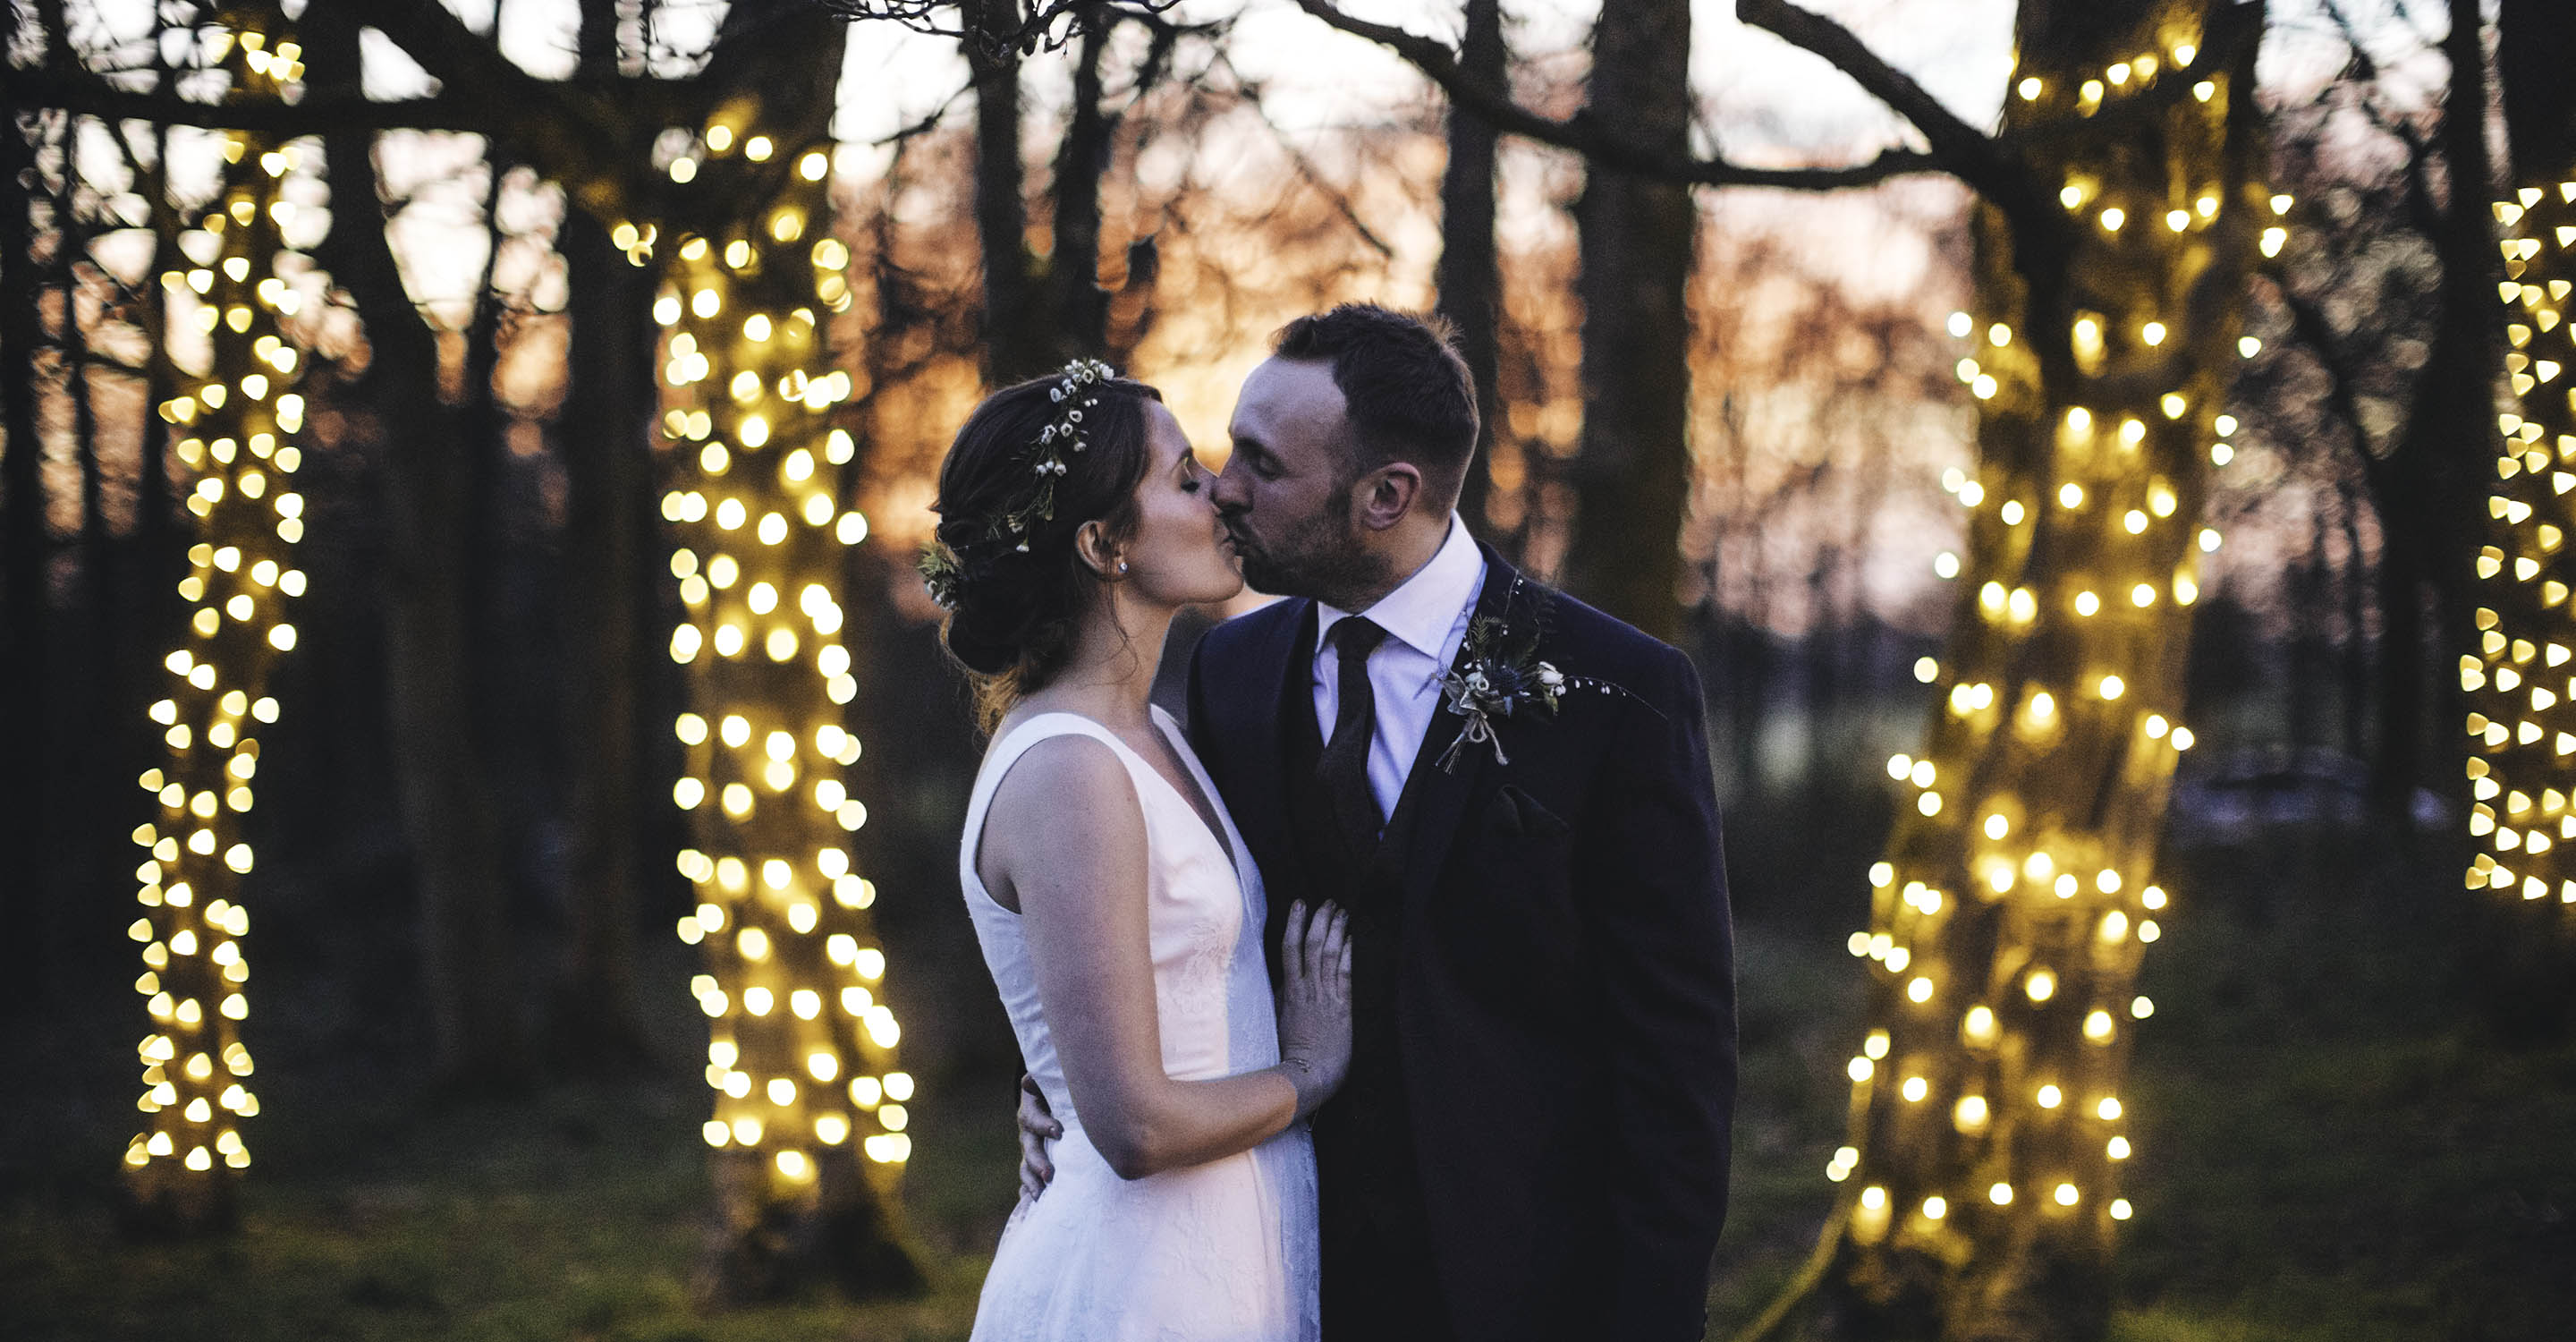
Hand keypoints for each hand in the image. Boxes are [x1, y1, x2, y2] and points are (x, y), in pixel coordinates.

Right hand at [1015, 1072, 1060, 1201]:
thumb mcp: (1050, 1085)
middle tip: (1048, 1174)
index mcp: (1031, 1113)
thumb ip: (1042, 1082)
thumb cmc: (1056, 1094)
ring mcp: (1030, 1153)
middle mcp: (1028, 1135)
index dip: (1043, 1124)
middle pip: (1030, 1150)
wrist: (1050, 1103)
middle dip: (1038, 1163)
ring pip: (1027, 1169)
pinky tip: (1032, 1206)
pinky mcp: (1035, 1166)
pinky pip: (1029, 1183)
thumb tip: (1028, 1080)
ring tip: (1040, 1196)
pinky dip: (1029, 1194)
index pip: (1033, 1119)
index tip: (1058, 1131)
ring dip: (1032, 1183)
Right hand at [1274, 900, 1352, 1120]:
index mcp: (1287, 991)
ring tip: (1341, 912)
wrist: (1306, 1075)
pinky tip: (1350, 939)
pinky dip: (1347, 954)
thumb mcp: (1274, 1021)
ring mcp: (1325, 997)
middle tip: (1327, 902)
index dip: (1295, 924)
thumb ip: (1278, 999)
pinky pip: (1345, 974)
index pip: (1289, 948)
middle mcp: (1307, 989)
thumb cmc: (1287, 1054)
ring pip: (1329, 955)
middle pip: (1313, 945)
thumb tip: (1279, 982)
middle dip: (1320, 920)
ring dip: (1336, 931)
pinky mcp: (1342, 1008)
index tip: (1300, 904)